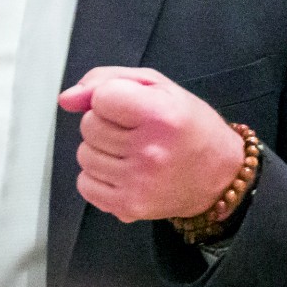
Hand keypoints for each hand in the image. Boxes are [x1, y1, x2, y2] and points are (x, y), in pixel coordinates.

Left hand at [57, 67, 243, 222]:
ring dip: (101, 150)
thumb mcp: (157, 86)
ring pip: (84, 155)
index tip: (132, 107)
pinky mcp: (130, 207)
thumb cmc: (188, 125)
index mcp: (161, 115)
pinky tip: (124, 172)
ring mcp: (139, 182)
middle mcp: (150, 151)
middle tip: (134, 131)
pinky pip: (85, 184)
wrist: (220, 176)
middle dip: (105, 123)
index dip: (110, 98)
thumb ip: (106, 80)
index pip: (101, 98)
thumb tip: (66, 99)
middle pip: (89, 127)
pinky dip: (98, 177)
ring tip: (131, 152)